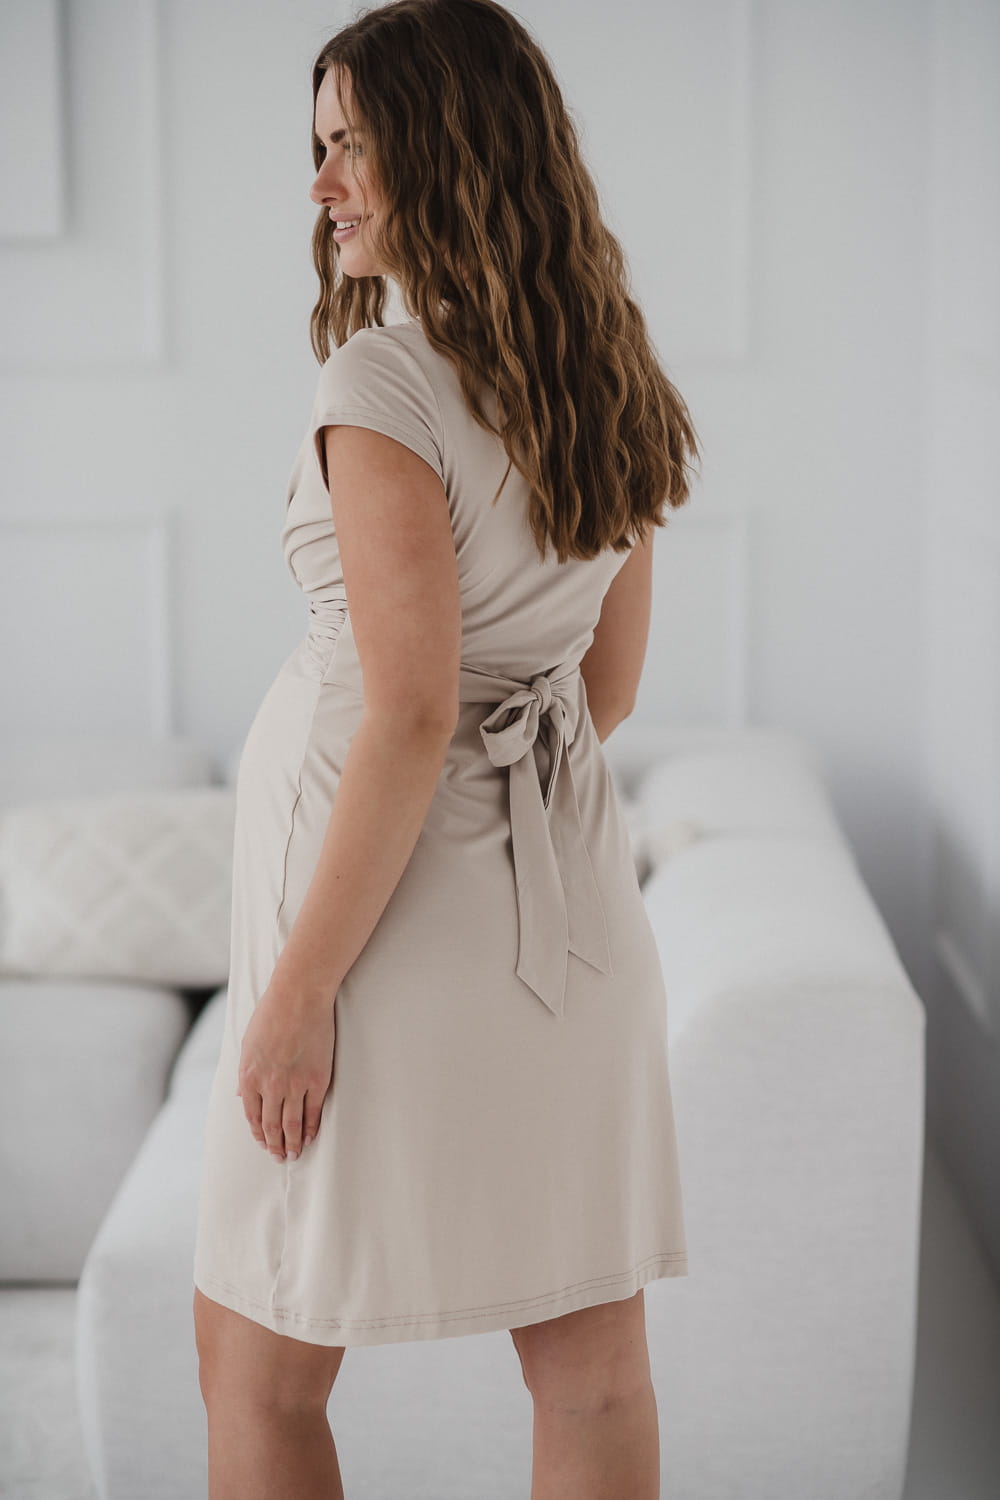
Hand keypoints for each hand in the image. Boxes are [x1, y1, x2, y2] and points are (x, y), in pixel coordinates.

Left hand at [235, 974, 335, 1161]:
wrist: (298, 996)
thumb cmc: (271, 1013)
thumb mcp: (248, 1043)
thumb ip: (245, 1073)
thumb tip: (242, 1096)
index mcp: (250, 1076)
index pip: (252, 1116)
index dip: (258, 1133)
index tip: (263, 1143)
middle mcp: (271, 1085)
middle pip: (272, 1125)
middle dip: (275, 1145)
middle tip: (280, 1157)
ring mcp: (295, 1085)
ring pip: (292, 1124)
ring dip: (293, 1143)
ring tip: (295, 1154)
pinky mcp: (317, 1080)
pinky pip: (313, 1112)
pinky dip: (311, 1127)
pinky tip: (311, 1136)